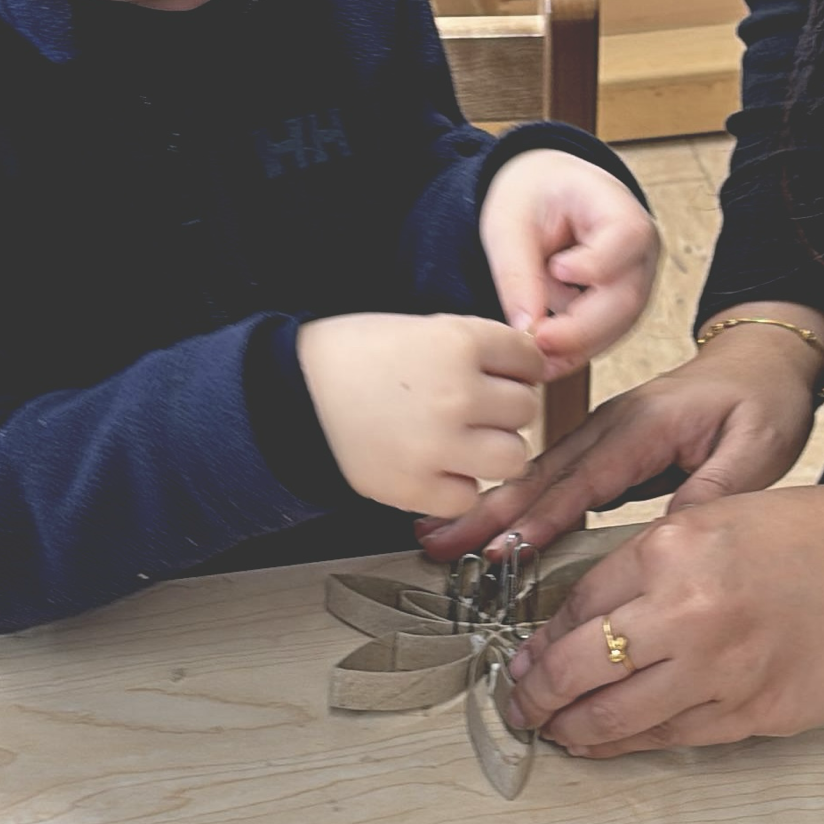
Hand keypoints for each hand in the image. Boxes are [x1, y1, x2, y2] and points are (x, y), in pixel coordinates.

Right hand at [297, 311, 542, 517]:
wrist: (293, 392)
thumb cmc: (354, 354)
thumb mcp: (422, 327)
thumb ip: (477, 345)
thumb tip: (529, 365)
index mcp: (458, 342)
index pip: (528, 358)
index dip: (517, 365)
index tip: (502, 371)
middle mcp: (457, 394)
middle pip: (525, 408)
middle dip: (504, 407)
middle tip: (475, 407)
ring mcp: (438, 445)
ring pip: (513, 457)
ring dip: (493, 450)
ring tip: (464, 441)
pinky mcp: (415, 488)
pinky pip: (469, 497)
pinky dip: (456, 486)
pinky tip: (435, 466)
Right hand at [415, 315, 822, 560]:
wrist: (767, 358)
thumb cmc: (766, 400)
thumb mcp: (757, 448)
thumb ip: (713, 491)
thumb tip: (666, 541)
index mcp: (644, 424)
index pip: (582, 479)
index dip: (538, 518)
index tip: (496, 550)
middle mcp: (615, 422)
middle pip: (542, 473)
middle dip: (488, 509)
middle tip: (436, 541)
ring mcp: (608, 428)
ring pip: (542, 472)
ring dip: (493, 503)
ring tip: (442, 534)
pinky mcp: (610, 440)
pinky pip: (559, 473)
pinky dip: (521, 497)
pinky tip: (494, 522)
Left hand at [479, 149, 659, 379]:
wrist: (542, 198)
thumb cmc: (532, 198)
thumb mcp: (510, 222)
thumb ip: (517, 272)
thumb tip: (526, 327)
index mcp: (619, 207)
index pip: (627, 237)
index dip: (596, 261)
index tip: (557, 270)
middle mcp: (639, 250)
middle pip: (626, 296)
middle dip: (582, 326)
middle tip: (538, 339)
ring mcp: (635, 282)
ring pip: (619, 326)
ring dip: (577, 346)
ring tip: (535, 358)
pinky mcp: (619, 308)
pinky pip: (605, 336)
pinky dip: (575, 351)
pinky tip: (544, 360)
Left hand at [502, 485, 823, 752]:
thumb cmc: (804, 536)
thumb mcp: (713, 517)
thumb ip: (648, 562)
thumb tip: (584, 619)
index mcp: (672, 548)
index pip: (579, 603)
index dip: (542, 639)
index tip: (525, 656)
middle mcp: (687, 611)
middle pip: (579, 667)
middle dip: (535, 693)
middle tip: (518, 704)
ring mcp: (719, 670)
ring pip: (617, 717)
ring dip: (573, 729)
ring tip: (554, 729)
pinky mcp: (750, 713)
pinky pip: (670, 737)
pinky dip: (628, 744)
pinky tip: (608, 742)